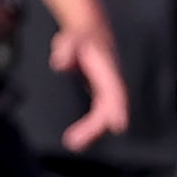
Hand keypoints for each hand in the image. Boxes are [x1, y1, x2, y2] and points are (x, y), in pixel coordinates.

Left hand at [50, 22, 129, 150]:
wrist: (92, 33)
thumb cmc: (81, 38)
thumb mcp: (70, 40)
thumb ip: (65, 50)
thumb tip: (58, 63)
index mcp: (109, 70)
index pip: (115, 91)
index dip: (118, 108)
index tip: (118, 125)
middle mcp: (113, 83)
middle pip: (110, 109)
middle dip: (96, 127)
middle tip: (73, 142)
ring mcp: (109, 92)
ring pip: (105, 116)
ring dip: (92, 132)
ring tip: (72, 144)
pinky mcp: (103, 97)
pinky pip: (99, 116)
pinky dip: (90, 129)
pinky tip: (74, 139)